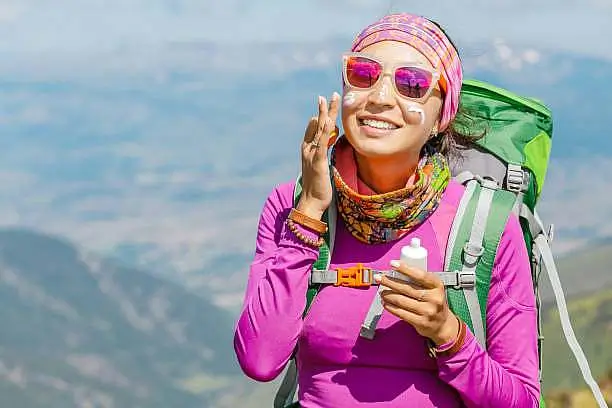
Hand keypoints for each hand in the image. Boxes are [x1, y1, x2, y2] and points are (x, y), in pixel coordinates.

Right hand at [296, 93, 339, 219]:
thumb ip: (322, 155)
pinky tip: (329, 120)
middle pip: (317, 125)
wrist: (311, 202)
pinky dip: (325, 130)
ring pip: (320, 129)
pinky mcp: (318, 161)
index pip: (314, 129)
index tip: (326, 104)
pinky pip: (322, 143)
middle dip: (323, 109)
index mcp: (308, 150)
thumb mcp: (321, 167)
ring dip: (326, 113)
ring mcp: (312, 154)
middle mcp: (308, 149)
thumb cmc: (317, 187)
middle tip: (327, 95)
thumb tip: (327, 145)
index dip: (321, 117)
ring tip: (330, 100)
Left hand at [376, 260, 459, 345]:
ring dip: (388, 295)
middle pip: (407, 288)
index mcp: (437, 286)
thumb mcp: (433, 289)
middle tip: (379, 278)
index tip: (392, 264)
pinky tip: (385, 302)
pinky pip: (401, 313)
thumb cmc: (434, 302)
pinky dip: (390, 307)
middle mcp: (434, 298)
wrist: (443, 325)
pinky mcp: (421, 322)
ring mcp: (428, 311)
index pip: (420, 275)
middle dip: (390, 282)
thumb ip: (419, 281)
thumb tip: (396, 273)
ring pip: (401, 301)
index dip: (405, 268)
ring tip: (381, 291)